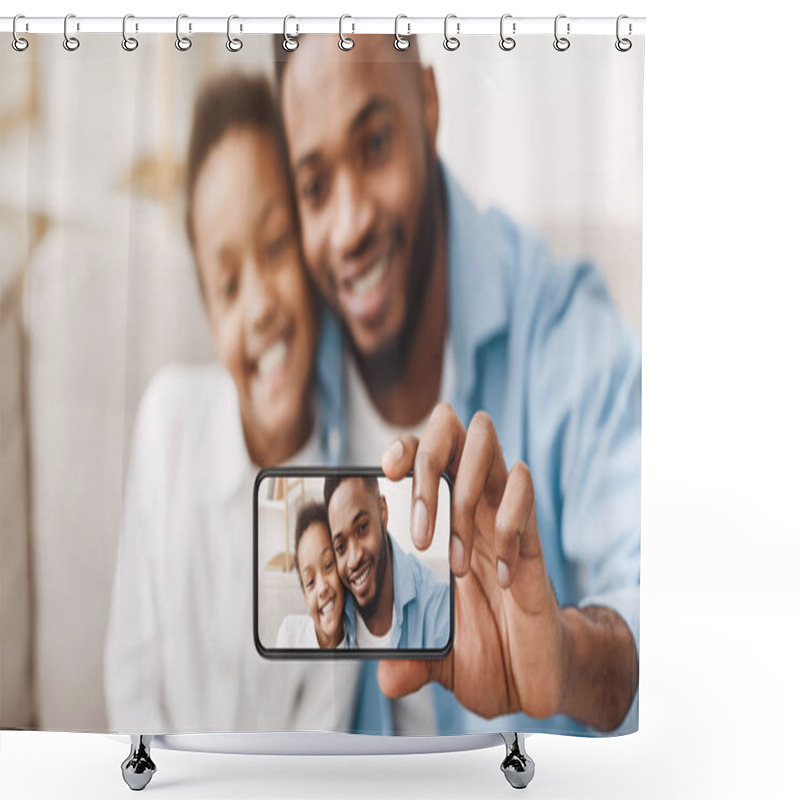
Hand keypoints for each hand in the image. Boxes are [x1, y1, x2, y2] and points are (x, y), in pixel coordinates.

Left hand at [379, 404, 567, 719]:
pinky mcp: (534, 534)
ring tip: (458, 560)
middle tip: (418, 527)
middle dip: (429, 459)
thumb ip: (410, 660)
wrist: (535, 678)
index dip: (403, 447)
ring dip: (465, 493)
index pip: (420, 454)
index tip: (384, 471)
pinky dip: (509, 527)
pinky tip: (504, 577)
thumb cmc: (482, 653)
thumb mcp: (436, 661)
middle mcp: (469, 506)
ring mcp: (502, 515)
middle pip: (452, 427)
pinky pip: (524, 494)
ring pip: (487, 445)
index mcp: (439, 521)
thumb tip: (386, 674)